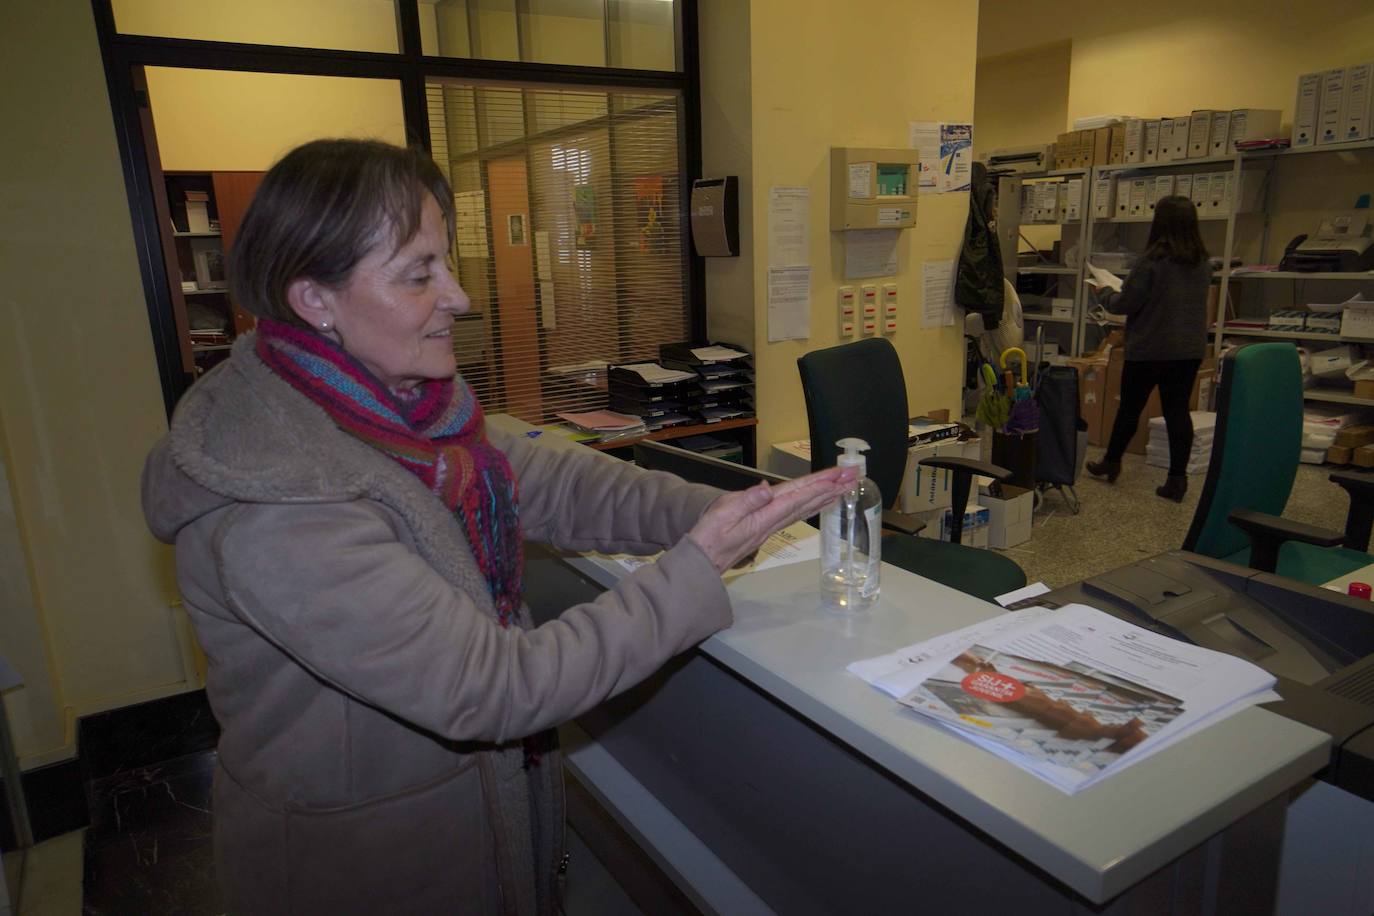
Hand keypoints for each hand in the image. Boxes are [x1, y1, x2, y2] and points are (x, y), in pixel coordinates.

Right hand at [686, 467, 859, 573]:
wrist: (702, 563)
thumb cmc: (707, 538)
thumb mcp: (721, 515)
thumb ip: (745, 502)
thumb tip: (767, 489)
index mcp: (764, 516)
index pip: (797, 497)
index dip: (818, 485)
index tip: (837, 477)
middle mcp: (772, 522)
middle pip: (807, 501)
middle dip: (831, 487)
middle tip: (852, 475)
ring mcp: (771, 526)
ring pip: (805, 508)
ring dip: (826, 496)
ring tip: (845, 486)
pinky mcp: (766, 527)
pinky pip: (796, 514)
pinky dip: (811, 505)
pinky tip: (820, 502)